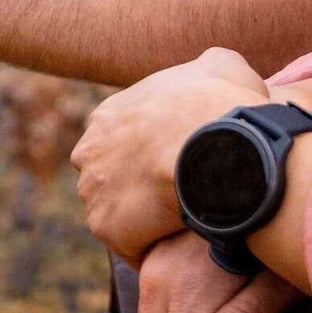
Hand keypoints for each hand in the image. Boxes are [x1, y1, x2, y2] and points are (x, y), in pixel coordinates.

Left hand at [72, 48, 269, 255]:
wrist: (218, 151)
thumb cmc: (221, 107)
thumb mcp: (221, 65)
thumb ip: (209, 66)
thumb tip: (214, 69)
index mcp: (109, 115)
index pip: (122, 140)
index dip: (151, 155)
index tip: (180, 164)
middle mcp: (90, 151)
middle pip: (113, 177)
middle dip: (140, 188)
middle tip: (182, 196)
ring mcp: (93, 191)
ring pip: (120, 213)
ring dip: (146, 221)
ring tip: (185, 224)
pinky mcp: (107, 227)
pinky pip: (131, 245)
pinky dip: (153, 248)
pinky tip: (181, 244)